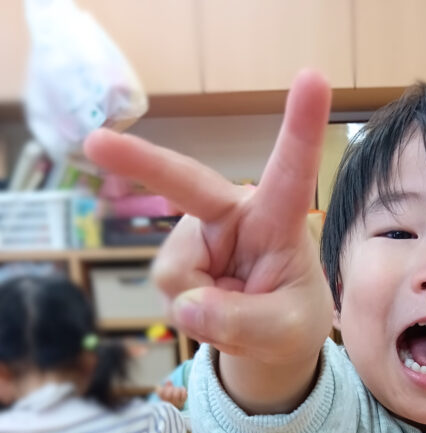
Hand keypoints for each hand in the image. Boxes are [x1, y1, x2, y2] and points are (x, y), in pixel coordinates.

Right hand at [84, 70, 333, 413]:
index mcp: (277, 217)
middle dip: (139, 161)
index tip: (312, 78)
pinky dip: (189, 315)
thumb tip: (186, 306)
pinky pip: (168, 293)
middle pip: (182, 183)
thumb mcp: (285, 332)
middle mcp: (232, 215)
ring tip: (232, 313)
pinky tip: (211, 312)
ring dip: (200, 307)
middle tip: (95, 144)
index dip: (300, 127)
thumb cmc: (291, 320)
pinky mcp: (177, 257)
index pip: (289, 171)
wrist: (271, 343)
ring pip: (175, 273)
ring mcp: (198, 235)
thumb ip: (244, 322)